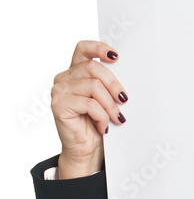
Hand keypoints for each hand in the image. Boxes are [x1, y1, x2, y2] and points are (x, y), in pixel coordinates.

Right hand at [51, 40, 127, 173]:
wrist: (86, 151)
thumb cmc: (97, 125)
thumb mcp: (106, 100)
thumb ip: (108, 84)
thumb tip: (129, 72)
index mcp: (75, 72)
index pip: (83, 49)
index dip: (99, 48)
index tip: (116, 57)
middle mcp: (64, 78)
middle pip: (93, 68)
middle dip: (114, 85)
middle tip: (124, 100)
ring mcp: (59, 91)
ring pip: (93, 86)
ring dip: (110, 105)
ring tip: (117, 119)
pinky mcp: (59, 105)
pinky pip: (88, 104)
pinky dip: (101, 116)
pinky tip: (104, 127)